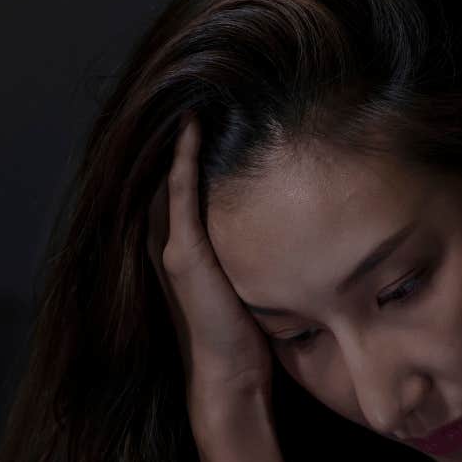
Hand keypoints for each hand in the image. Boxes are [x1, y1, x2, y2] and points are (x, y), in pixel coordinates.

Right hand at [147, 114, 273, 417]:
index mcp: (182, 247)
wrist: (231, 377)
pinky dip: (185, 160)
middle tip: (194, 84)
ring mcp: (171, 247)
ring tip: (194, 94)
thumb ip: (257, 248)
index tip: (203, 105)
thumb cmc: (246, 335)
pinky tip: (194, 127)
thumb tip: (294, 218)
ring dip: (179, 137)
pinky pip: (181, 194)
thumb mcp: (253, 279)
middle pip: (167, 172)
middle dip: (177, 132)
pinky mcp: (183, 255)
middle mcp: (168, 243)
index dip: (185, 145)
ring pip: (170, 176)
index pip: (179, 183)